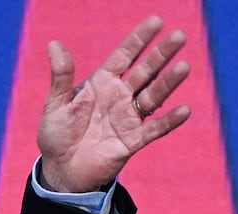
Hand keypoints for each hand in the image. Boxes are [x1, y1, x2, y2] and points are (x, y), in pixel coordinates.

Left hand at [38, 15, 190, 192]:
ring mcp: (128, 118)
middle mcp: (120, 97)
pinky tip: (183, 110)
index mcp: (102, 83)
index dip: (139, 39)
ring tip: (184, 67)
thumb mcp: (56, 103)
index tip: (156, 21)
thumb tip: (54, 43)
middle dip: (161, 54)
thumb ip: (61, 76)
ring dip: (168, 83)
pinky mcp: (132, 141)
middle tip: (179, 35)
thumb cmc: (58, 134)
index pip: (124, 56)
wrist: (61, 169)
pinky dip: (169, 121)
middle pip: (145, 71)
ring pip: (153, 96)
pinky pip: (154, 130)